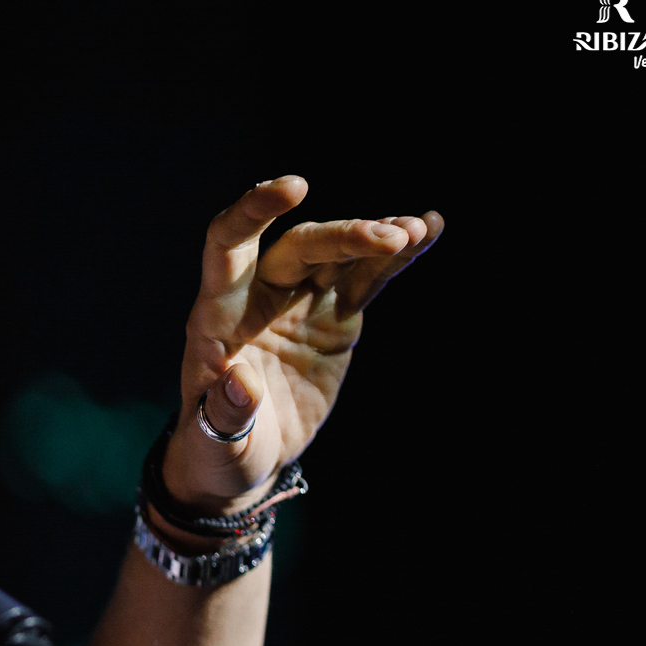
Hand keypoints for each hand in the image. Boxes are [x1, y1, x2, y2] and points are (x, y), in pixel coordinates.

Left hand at [164, 176, 443, 512]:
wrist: (244, 459)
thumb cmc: (216, 450)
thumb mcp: (216, 442)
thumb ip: (226, 412)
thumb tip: (240, 382)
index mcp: (218, 317)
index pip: (229, 246)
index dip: (254, 212)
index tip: (294, 186)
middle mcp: (260, 298)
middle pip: (301, 248)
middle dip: (344, 236)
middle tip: (392, 236)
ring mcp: (302, 304)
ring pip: (341, 257)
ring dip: (377, 238)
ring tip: (418, 229)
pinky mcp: (336, 319)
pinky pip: (368, 280)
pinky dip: (398, 258)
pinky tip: (429, 229)